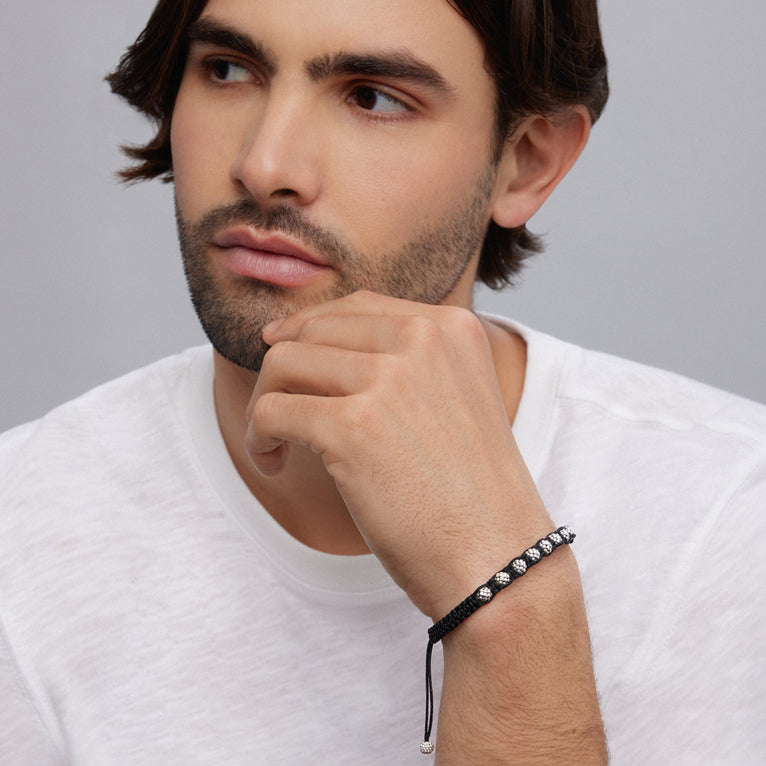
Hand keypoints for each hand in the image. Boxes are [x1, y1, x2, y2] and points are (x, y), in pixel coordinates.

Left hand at [245, 291, 553, 618]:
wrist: (500, 558)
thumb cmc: (469, 492)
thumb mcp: (453, 399)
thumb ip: (403, 361)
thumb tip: (308, 338)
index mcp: (451, 326)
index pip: (357, 306)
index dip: (310, 330)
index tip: (286, 360)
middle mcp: (423, 339)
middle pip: (313, 330)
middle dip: (283, 371)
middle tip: (278, 415)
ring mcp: (389, 379)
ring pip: (282, 362)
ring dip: (264, 403)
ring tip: (274, 443)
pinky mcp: (353, 427)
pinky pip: (270, 410)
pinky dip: (257, 436)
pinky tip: (272, 463)